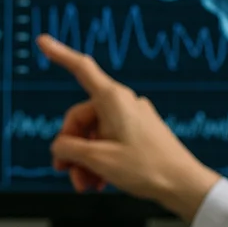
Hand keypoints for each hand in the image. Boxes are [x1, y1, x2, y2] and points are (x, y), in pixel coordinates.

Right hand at [35, 34, 220, 222]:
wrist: (184, 185)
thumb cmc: (147, 168)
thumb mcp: (98, 160)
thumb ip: (69, 149)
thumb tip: (59, 146)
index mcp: (112, 99)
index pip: (81, 68)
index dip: (59, 53)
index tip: (43, 41)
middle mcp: (122, 103)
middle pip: (82, 117)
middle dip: (72, 147)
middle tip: (67, 172)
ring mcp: (133, 117)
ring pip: (95, 134)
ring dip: (85, 160)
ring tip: (85, 185)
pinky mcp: (140, 132)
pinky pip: (110, 141)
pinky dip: (100, 160)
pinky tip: (98, 182)